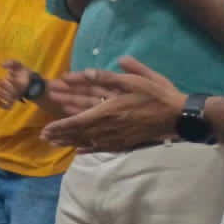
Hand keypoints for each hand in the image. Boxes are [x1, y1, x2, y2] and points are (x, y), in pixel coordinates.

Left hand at [0, 59, 31, 109]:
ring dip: (1, 94)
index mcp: (23, 82)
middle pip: (13, 92)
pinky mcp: (12, 101)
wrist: (29, 83)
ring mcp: (16, 97)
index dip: (13, 80)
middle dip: (4, 86)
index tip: (9, 74)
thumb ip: (12, 63)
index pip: (19, 84)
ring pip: (10, 100)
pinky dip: (2, 105)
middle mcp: (20, 91)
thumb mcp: (19, 65)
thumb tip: (1, 64)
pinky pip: (8, 107)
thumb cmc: (23, 73)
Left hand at [40, 56, 187, 152]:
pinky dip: (90, 149)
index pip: (77, 120)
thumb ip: (110, 75)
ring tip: (55, 144)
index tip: (46, 129)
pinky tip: (79, 152)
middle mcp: (109, 127)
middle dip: (60, 134)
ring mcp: (117, 137)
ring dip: (70, 142)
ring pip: (89, 141)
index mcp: (109, 111)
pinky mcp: (126, 143)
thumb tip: (87, 70)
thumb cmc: (157, 95)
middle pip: (79, 133)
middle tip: (44, 137)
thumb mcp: (135, 80)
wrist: (179, 116)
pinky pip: (104, 148)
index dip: (60, 125)